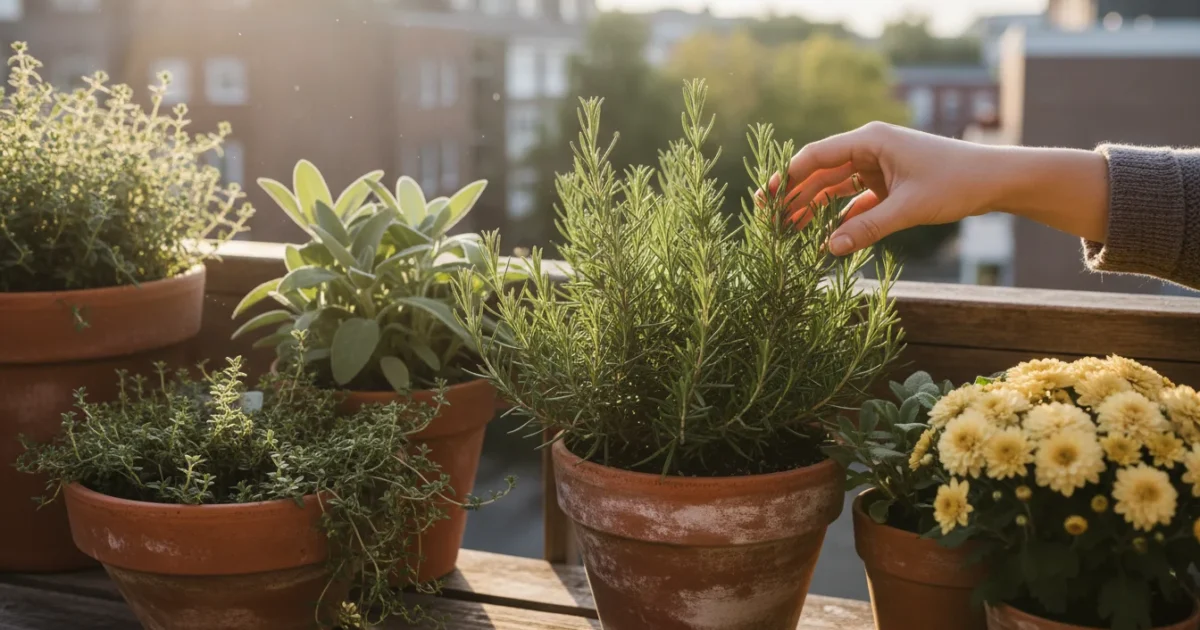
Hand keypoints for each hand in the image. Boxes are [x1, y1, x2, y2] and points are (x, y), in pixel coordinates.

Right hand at [774, 122, 1109, 255]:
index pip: (816, 156)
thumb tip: (829, 250)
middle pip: (820, 171)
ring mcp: (879, 166)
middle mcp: (869, 149)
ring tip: (790, 231)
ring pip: (835, 187)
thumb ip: (868, 228)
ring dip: (814, 207)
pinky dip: (842, 217)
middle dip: (795, 195)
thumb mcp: (909, 208)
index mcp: (869, 140)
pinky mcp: (889, 184)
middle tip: (768, 220)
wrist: (997, 180)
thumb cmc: (956, 183)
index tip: (766, 199)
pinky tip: (828, 237)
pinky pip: (856, 199)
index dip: (787, 177)